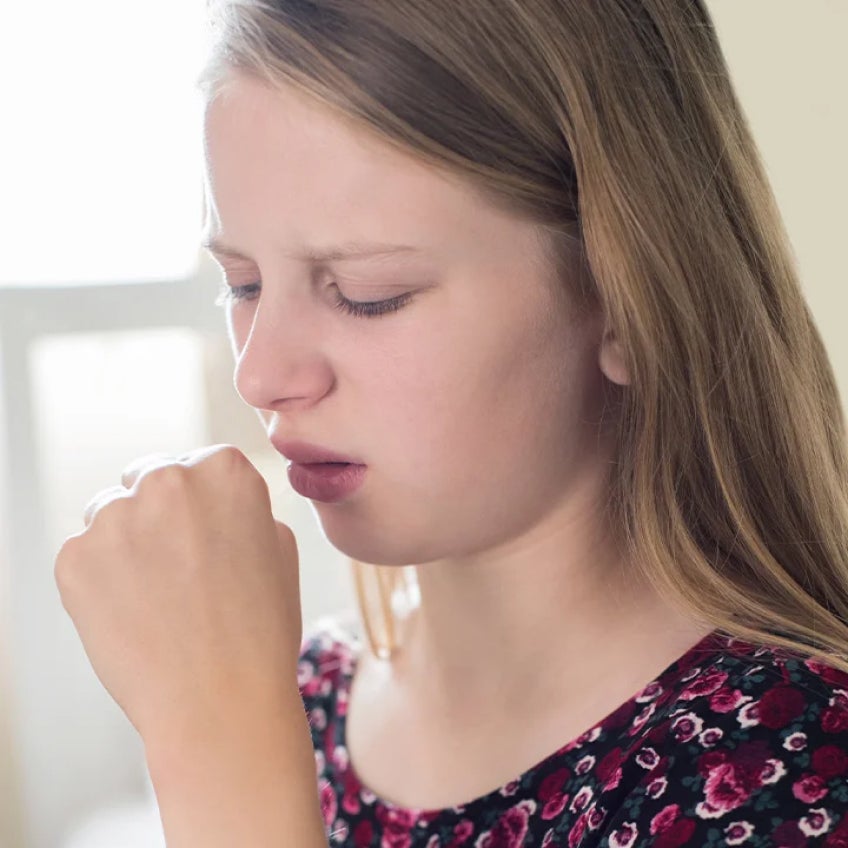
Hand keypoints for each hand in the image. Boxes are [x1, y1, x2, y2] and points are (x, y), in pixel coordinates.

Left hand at [54, 445, 303, 742]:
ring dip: (126, 543)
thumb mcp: (280, 549)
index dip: (202, 505)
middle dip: (159, 515)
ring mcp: (115, 517)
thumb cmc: (261, 630)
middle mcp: (168, 480)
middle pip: (149, 480)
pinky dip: (99, 581)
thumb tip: (214, 500)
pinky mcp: (75, 558)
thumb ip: (247, 507)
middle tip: (179, 570)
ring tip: (157, 599)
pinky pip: (83, 555)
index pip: (198, 465)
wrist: (221, 702)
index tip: (207, 539)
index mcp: (225, 469)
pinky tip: (132, 615)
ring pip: (110, 514)